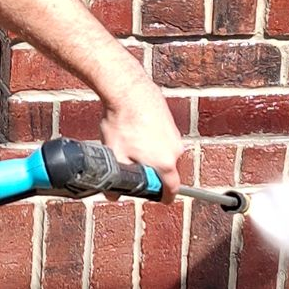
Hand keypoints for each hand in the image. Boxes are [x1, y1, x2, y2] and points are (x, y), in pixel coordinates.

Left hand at [100, 84, 184, 200]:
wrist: (129, 89)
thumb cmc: (123, 121)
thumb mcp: (113, 155)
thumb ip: (116, 178)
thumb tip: (112, 195)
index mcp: (165, 163)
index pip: (171, 189)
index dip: (163, 197)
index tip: (159, 199)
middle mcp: (175, 150)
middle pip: (165, 170)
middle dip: (150, 171)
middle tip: (131, 164)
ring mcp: (175, 134)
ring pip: (163, 153)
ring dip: (149, 154)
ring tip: (130, 143)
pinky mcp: (170, 122)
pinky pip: (162, 138)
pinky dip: (150, 139)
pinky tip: (134, 131)